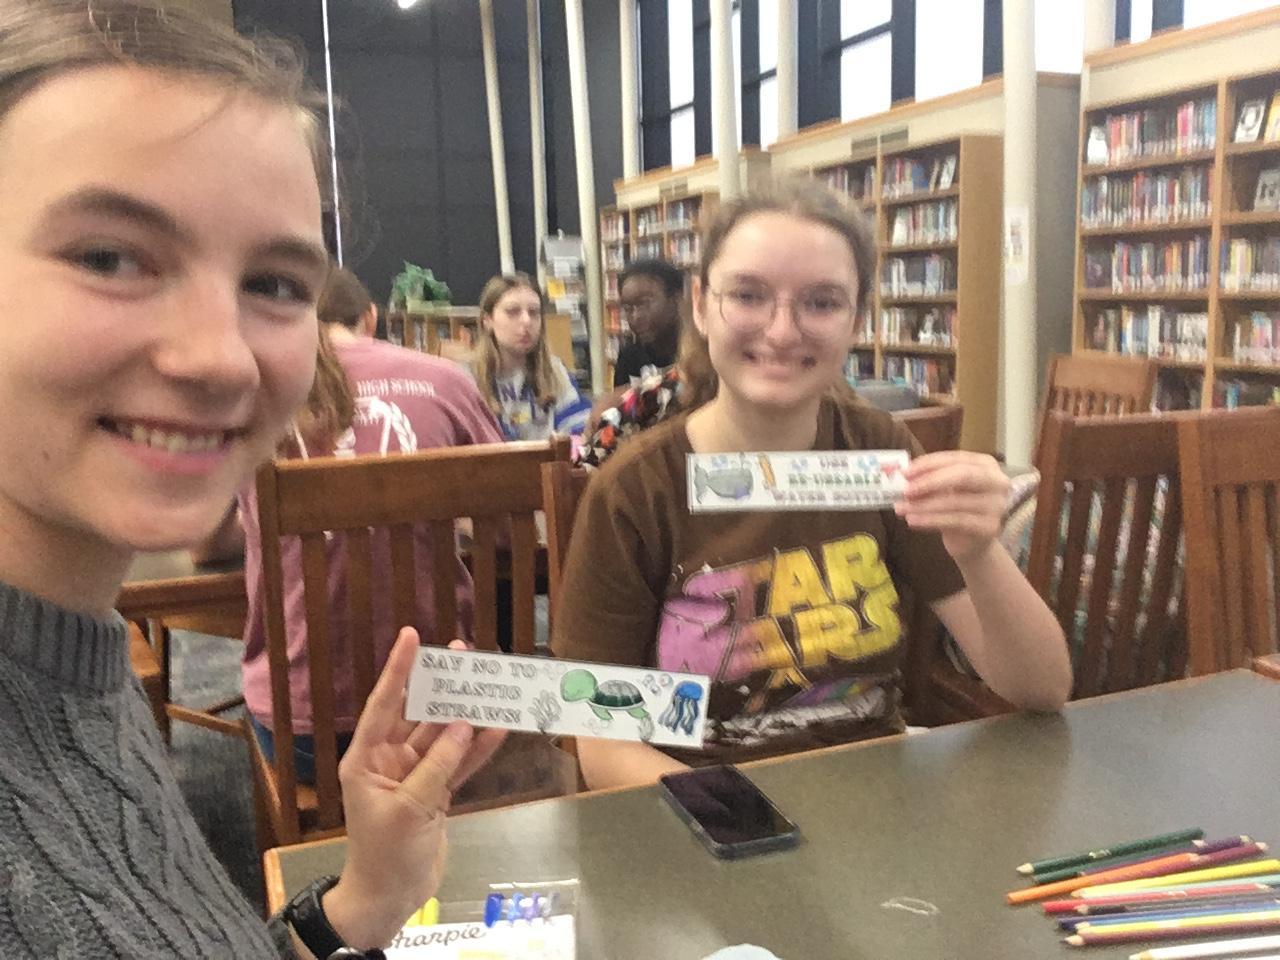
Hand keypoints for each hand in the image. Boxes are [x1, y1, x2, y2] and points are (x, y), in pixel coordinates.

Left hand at [321, 630, 506, 949]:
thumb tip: (464, 727)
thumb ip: (437, 766)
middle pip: (418, 714)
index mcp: (366, 758)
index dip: (399, 669)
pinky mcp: (435, 792)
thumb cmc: (385, 854)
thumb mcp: (408, 809)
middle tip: (464, 654)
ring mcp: (415, 775)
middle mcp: (388, 759)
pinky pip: (458, 763)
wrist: (390, 898)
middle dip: (440, 686)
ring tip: (488, 684)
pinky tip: (498, 727)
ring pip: (443, 736)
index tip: (411, 635)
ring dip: (465, 714)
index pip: (384, 704)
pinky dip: (477, 749)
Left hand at [896, 451, 1009, 561]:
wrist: (972, 542)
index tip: (905, 472)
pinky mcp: (988, 527)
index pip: (955, 458)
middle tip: (905, 490)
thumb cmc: (956, 509)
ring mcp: (996, 505)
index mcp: (986, 464)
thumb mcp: (944, 490)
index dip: (929, 464)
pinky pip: (955, 521)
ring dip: (922, 505)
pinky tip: (912, 521)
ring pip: (954, 502)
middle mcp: (997, 482)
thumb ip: (929, 480)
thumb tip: (904, 476)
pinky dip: (930, 520)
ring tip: (901, 508)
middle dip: (930, 481)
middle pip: (962, 476)